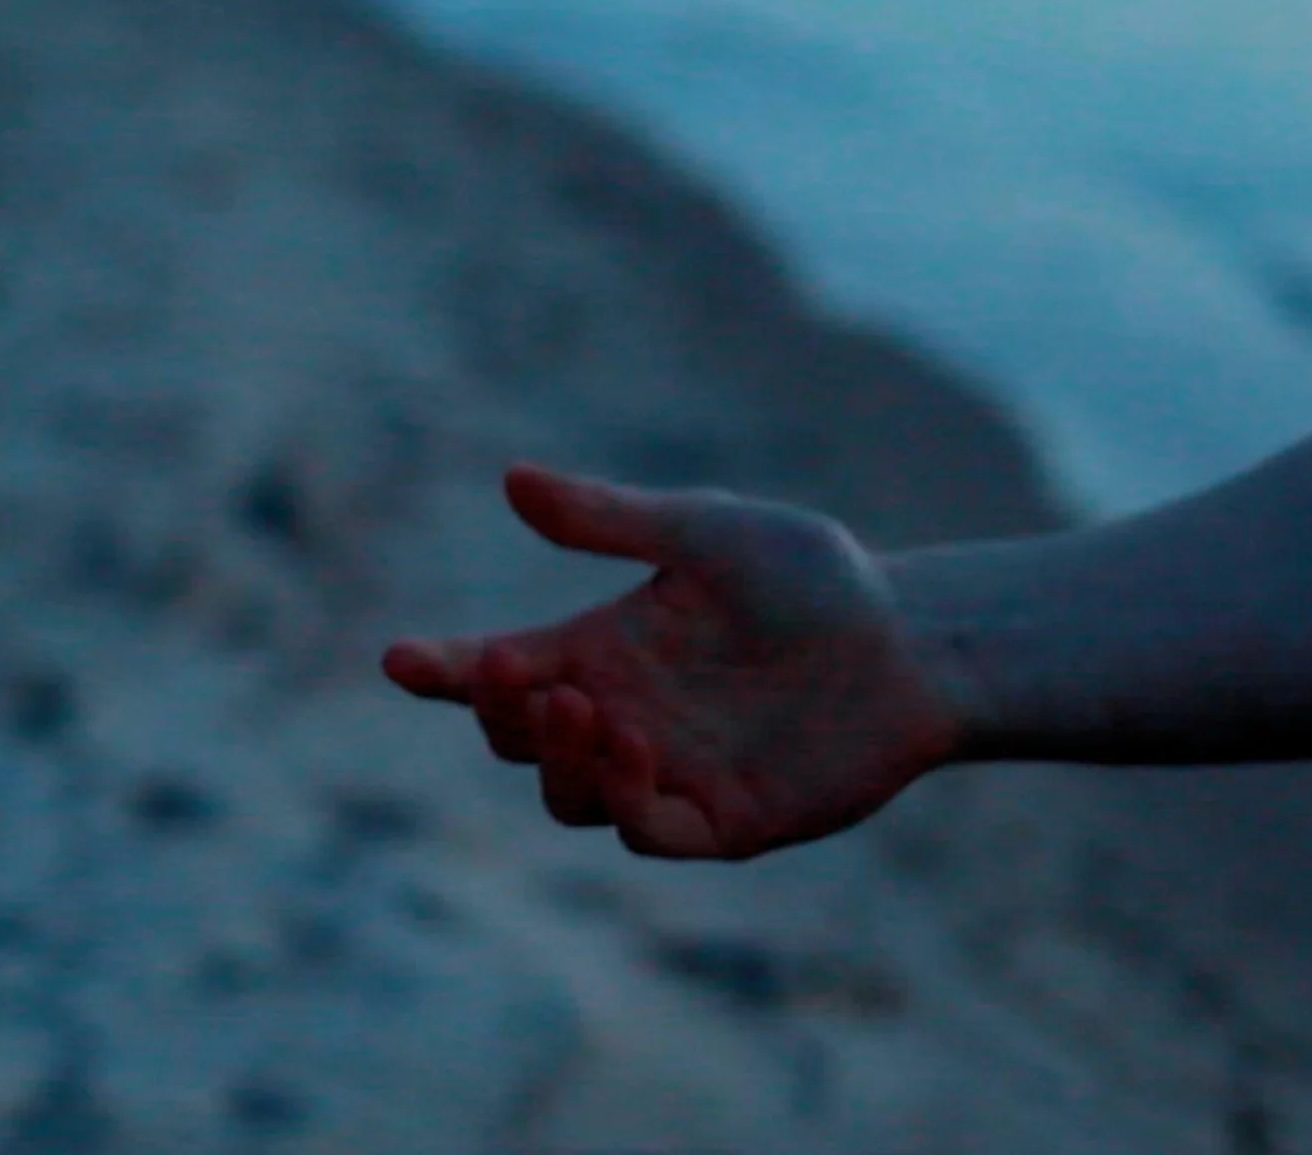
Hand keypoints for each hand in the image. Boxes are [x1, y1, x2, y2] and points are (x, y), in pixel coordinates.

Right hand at [382, 462, 963, 860]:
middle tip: (508, 674)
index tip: (399, 660)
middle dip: (497, 714)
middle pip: (517, 741)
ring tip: (582, 706)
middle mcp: (619, 717)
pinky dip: (624, 797)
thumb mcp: (705, 532)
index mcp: (600, 649)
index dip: (441, 672)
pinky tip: (636, 744)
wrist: (912, 641)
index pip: (497, 672)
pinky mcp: (720, 822)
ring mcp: (664, 775)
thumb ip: (612, 519)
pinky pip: (645, 832)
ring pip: (569, 796)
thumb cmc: (812, 576)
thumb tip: (514, 479)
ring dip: (557, 759)